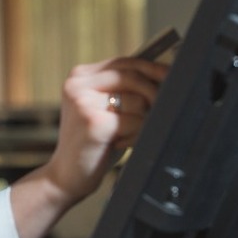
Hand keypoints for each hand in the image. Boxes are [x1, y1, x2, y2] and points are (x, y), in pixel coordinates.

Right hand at [8, 56, 168, 237]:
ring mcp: (83, 102)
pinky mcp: (92, 121)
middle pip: (132, 76)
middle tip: (163, 109)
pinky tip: (120, 144)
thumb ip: (123, 89)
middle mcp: (78, 84)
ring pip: (137, 100)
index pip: (124, 62)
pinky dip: (135, 135)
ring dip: (141, 121)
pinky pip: (134, 121)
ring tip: (125, 136)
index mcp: (80, 76)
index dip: (151, 68)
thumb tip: (162, 76)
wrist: (66, 175)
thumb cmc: (92, 142)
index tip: (171, 76)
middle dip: (154, 93)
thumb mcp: (103, 108)